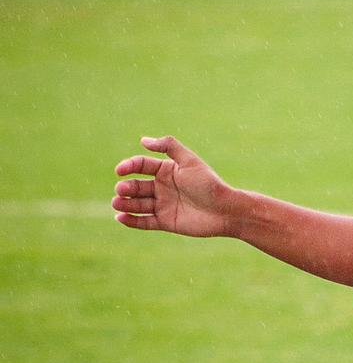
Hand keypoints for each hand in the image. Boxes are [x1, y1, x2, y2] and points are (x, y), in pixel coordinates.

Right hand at [112, 136, 236, 236]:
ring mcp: (163, 205)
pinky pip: (144, 222)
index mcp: (167, 170)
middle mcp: (163, 187)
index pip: (141, 165)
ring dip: (124, 204)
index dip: (129, 166)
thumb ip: (169, 147)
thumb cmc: (208, 184)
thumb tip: (143, 140)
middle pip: (136, 186)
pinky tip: (120, 218)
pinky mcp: (166, 222)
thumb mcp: (190, 161)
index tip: (120, 171)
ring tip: (117, 203)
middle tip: (122, 190)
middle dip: (126, 188)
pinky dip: (131, 221)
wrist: (225, 211)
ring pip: (137, 204)